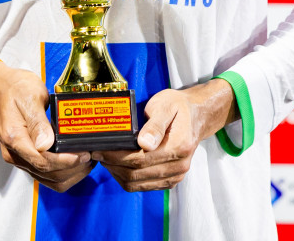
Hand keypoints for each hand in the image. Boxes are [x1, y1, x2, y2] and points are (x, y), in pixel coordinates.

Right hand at [0, 59, 94, 192]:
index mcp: (14, 138)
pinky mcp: (24, 157)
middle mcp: (14, 152)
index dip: (65, 162)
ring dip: (69, 174)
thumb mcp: (30, 97)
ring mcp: (19, 157)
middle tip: (89, 155)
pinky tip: (75, 162)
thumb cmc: (15, 89)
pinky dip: (62, 172)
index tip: (82, 155)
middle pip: (47, 173)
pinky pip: (45, 174)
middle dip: (72, 168)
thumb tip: (46, 144)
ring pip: (47, 178)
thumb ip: (38, 122)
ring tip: (86, 161)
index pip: (42, 161)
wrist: (0, 87)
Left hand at [93, 79, 235, 192]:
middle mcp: (179, 166)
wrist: (196, 114)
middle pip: (137, 174)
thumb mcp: (166, 105)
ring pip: (138, 184)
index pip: (140, 159)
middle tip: (97, 154)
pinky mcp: (170, 180)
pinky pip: (143, 186)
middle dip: (113, 165)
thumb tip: (144, 143)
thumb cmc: (178, 107)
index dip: (116, 156)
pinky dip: (127, 179)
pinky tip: (118, 166)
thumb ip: (155, 125)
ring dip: (118, 174)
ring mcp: (175, 176)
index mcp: (178, 147)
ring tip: (105, 159)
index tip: (100, 150)